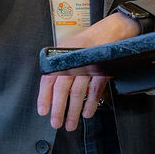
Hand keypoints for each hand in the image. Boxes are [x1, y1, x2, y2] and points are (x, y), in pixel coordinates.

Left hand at [37, 11, 142, 129]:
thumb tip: (52, 90)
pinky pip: (95, 90)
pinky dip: (90, 103)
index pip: (49, 77)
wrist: (111, 29)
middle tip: (56, 123)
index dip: (44, 96)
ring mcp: (88, 64)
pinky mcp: (102, 69)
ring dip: (74, 111)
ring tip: (71, 123)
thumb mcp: (70, 48)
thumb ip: (60, 66)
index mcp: (62, 54)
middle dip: (58, 109)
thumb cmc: (90, 40)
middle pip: (62, 88)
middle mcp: (74, 59)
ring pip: (78, 92)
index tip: (43, 111)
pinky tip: (87, 112)